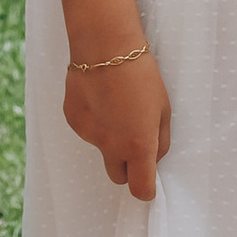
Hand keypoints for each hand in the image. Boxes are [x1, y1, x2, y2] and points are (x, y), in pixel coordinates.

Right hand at [64, 52, 169, 202]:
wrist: (104, 46)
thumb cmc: (141, 75)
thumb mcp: (164, 109)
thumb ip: (159, 140)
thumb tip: (153, 157)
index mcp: (138, 146)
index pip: (140, 189)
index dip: (146, 189)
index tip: (148, 181)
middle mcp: (111, 147)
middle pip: (118, 177)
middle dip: (127, 167)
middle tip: (133, 140)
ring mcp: (89, 135)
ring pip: (102, 149)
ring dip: (110, 137)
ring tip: (115, 105)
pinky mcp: (73, 120)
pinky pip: (87, 131)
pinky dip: (94, 121)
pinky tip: (99, 97)